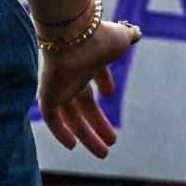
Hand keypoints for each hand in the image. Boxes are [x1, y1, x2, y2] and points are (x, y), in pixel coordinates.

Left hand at [38, 19, 142, 158]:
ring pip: (71, 116)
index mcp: (89, 58)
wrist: (74, 32)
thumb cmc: (99, 36)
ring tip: (104, 153)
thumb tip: (137, 32)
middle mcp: (73, 72)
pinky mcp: (48, 93)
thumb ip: (128, 35)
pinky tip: (72, 146)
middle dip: (98, 122)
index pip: (94, 73)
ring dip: (87, 135)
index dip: (103, 82)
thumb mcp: (120, 38)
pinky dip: (60, 132)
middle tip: (113, 141)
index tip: (109, 94)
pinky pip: (51, 118)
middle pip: (84, 103)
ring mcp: (60, 84)